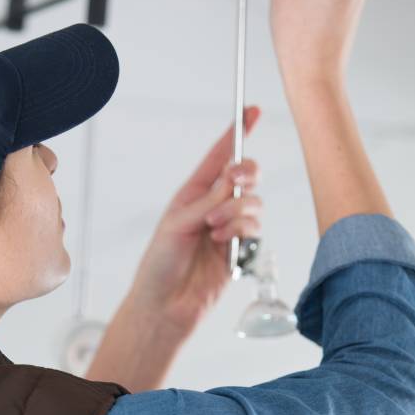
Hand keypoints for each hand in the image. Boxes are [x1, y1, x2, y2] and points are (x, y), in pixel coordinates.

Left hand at [127, 107, 262, 334]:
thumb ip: (208, 200)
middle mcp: (213, 206)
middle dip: (244, 175)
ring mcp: (228, 228)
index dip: (237, 132)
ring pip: (253, 203)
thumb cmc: (160, 264)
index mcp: (193, 192)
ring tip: (214, 230)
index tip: (251, 110)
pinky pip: (254, 229)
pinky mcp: (239, 250)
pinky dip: (241, 232)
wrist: (166, 305)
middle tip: (232, 184)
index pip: (219, 156)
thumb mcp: (178, 223)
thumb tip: (233, 182)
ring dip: (236, 212)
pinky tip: (222, 245)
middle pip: (246, 175)